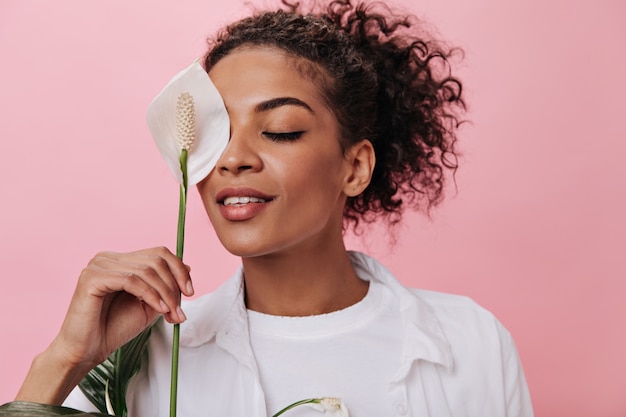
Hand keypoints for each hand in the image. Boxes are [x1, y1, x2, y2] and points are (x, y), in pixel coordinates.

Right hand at [55, 247, 193, 368]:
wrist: (86, 351)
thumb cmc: (114, 329)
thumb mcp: (149, 305)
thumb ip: (165, 287)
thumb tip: (188, 267)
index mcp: (121, 261)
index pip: (158, 253)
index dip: (178, 270)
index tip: (190, 291)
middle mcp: (108, 258)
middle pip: (155, 259)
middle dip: (174, 286)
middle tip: (180, 310)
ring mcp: (99, 265)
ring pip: (146, 270)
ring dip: (166, 293)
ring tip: (172, 314)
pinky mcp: (92, 277)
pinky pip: (131, 280)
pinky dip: (151, 295)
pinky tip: (159, 309)